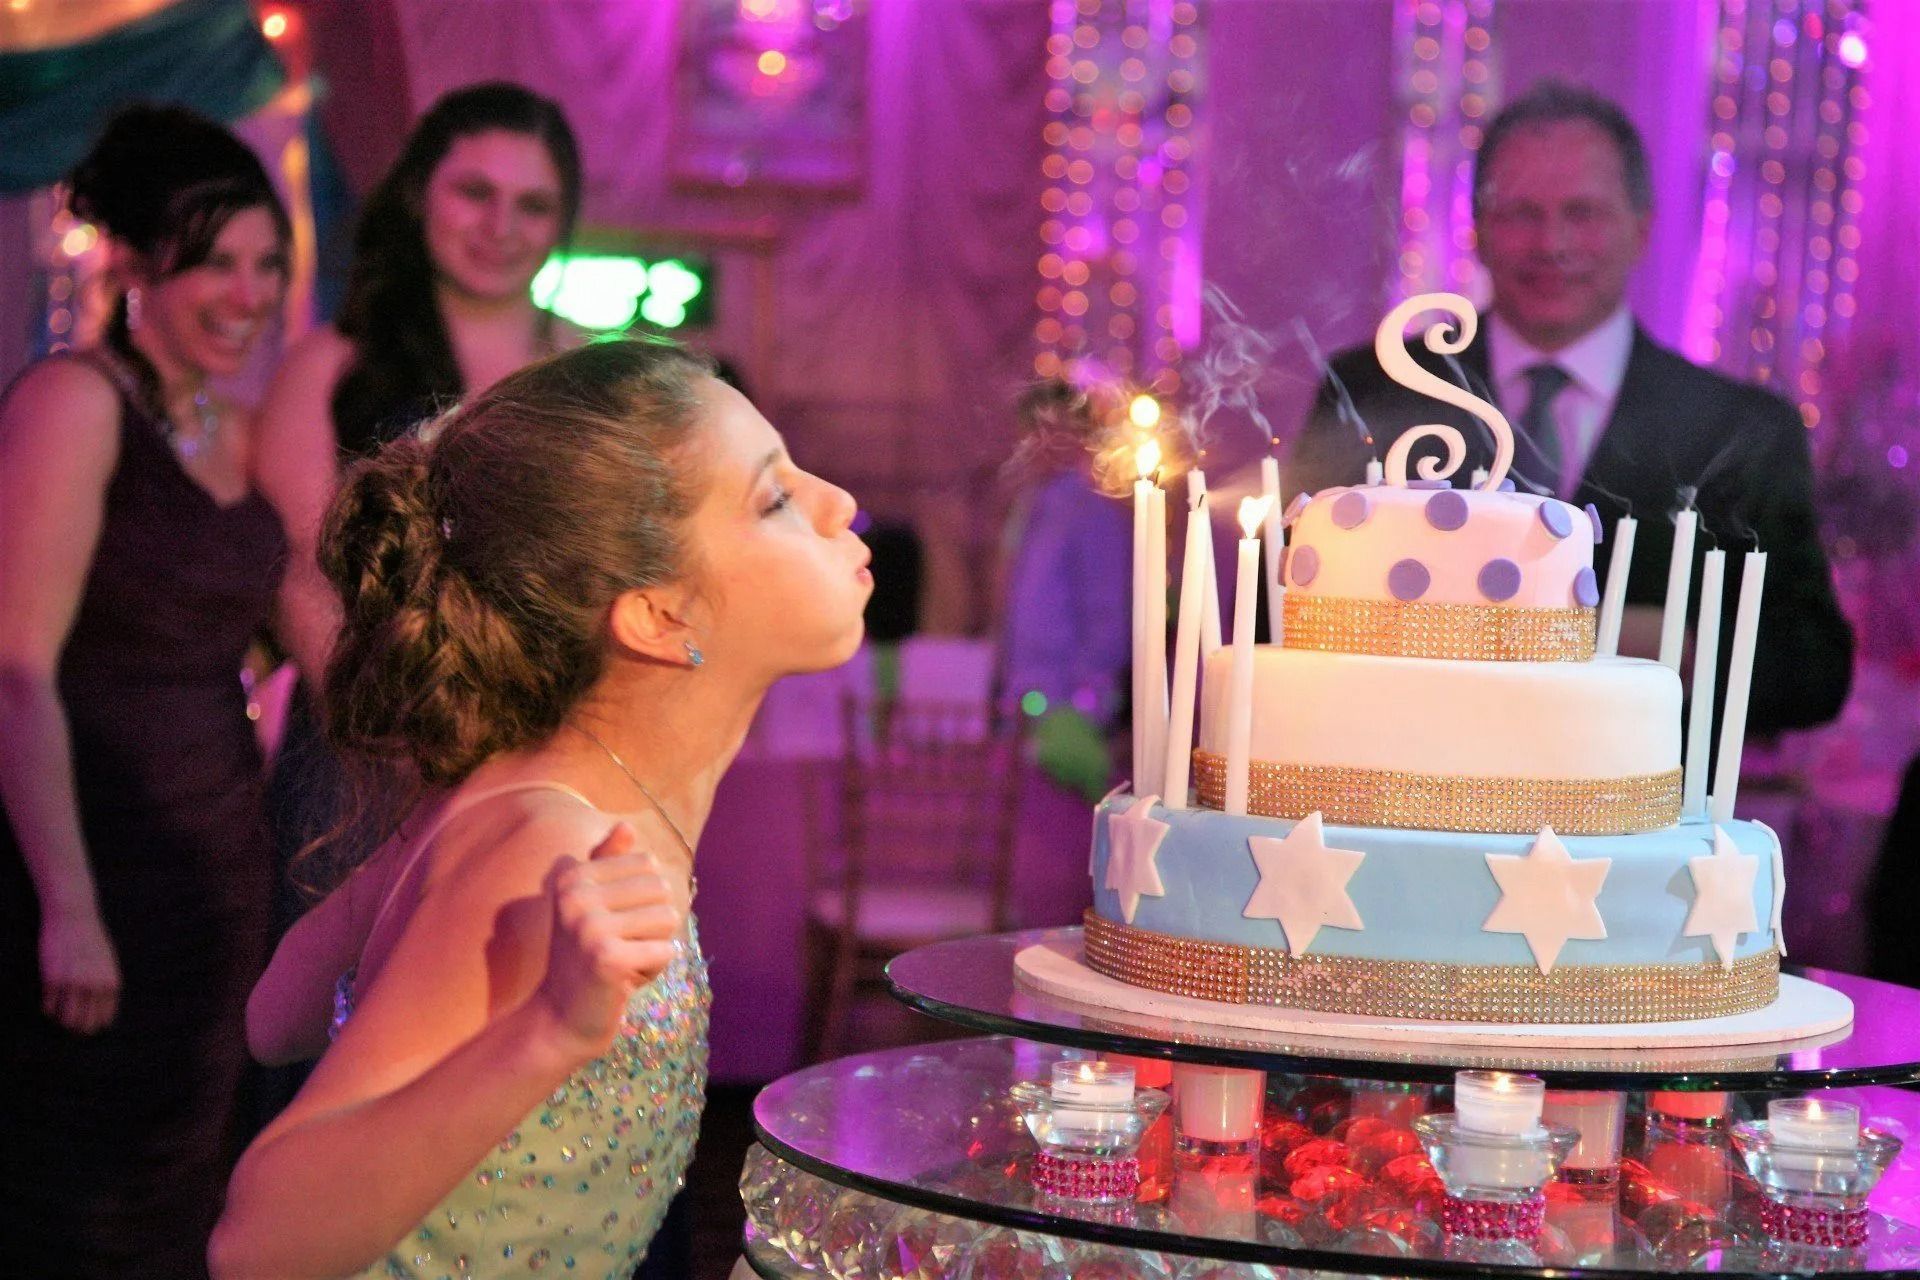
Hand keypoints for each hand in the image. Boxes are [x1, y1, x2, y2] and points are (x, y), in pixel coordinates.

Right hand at [39, 906, 119, 1033]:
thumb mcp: (108, 962)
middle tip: (72, 1028)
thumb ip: (107, 986)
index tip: (88, 1028)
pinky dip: (48, 1009)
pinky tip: (49, 1004)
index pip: (104, 1018)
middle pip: (85, 1024)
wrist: (74, 917)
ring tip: (60, 1017)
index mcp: (110, 982)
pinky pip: (48, 1007)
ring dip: (62, 1022)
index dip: (95, 1026)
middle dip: (78, 1029)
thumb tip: (103, 1013)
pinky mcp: (52, 979)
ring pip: (66, 1019)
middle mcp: (93, 986)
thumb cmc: (92, 939)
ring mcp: (72, 983)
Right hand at [534, 823, 685, 1059]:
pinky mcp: (606, 957)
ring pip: (668, 919)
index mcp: (572, 874)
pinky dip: (653, 970)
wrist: (560, 1018)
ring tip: (620, 963)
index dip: (643, 900)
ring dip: (653, 948)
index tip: (611, 926)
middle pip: (662, 890)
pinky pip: (666, 951)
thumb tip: (626, 824)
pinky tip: (621, 982)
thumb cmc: (585, 958)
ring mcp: (588, 925)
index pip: (648, 865)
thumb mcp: (592, 905)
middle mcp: (576, 894)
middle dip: (652, 926)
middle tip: (617, 949)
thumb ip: (607, 863)